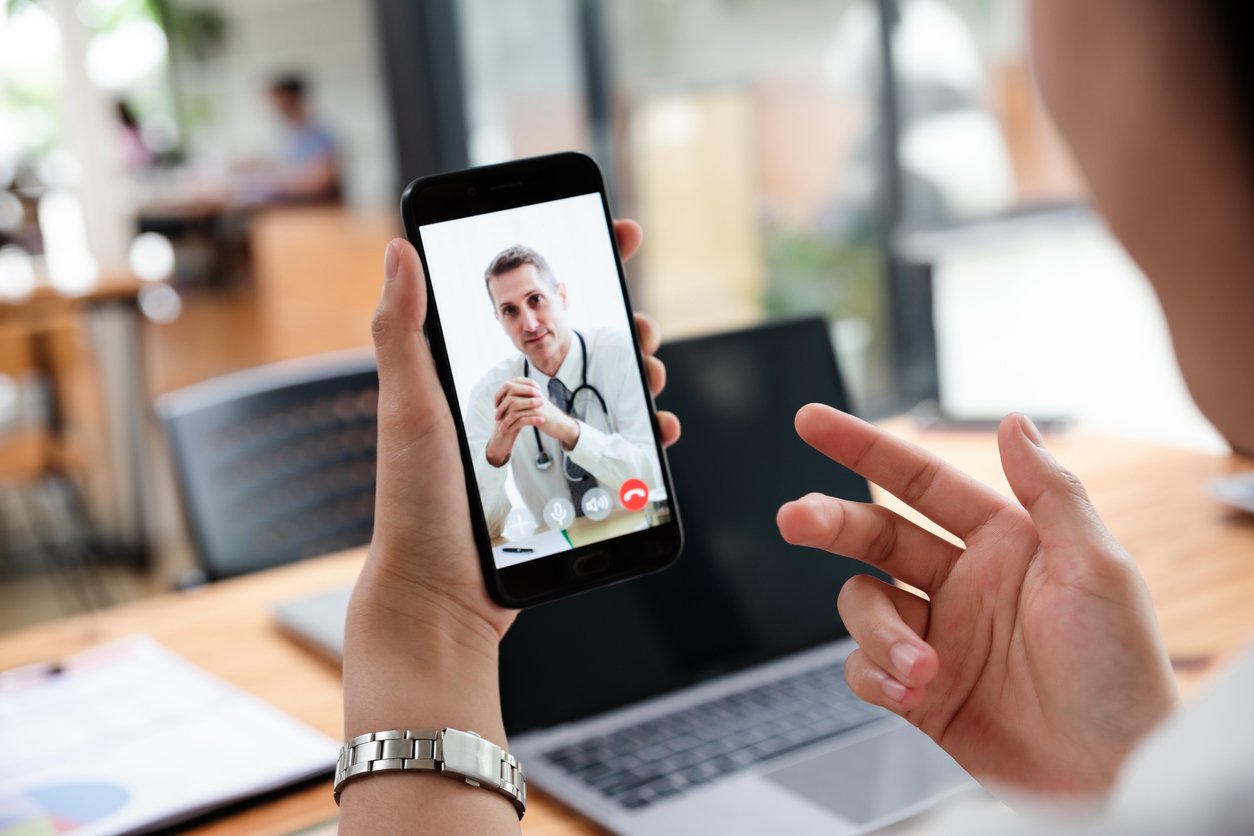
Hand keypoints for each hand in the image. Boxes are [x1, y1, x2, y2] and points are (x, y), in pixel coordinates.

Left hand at [341, 220, 675, 828]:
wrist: (441, 599)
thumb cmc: (415, 503)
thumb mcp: (408, 406)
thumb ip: (402, 329)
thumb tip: (400, 246)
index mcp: (470, 377)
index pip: (528, 304)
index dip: (576, 261)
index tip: (616, 230)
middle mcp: (507, 406)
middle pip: (578, 346)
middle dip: (621, 323)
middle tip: (640, 322)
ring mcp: (539, 448)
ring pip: (604, 395)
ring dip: (639, 374)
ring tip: (653, 374)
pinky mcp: (563, 487)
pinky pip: (615, 451)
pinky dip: (644, 434)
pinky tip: (660, 431)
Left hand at [485, 377, 581, 465]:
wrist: (561, 425)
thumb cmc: (547, 415)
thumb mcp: (536, 404)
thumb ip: (524, 399)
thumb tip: (509, 398)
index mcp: (531, 390)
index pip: (511, 386)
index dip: (501, 394)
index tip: (496, 404)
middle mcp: (532, 395)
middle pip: (510, 397)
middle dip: (501, 408)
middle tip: (496, 417)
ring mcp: (535, 404)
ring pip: (513, 409)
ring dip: (505, 419)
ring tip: (500, 428)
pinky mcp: (537, 415)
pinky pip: (520, 419)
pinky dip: (511, 426)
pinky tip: (508, 431)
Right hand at [777, 406, 1178, 796]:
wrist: (1111, 776)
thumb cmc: (1121, 675)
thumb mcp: (1099, 571)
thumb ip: (1051, 492)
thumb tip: (1011, 421)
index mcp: (1004, 541)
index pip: (921, 483)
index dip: (864, 448)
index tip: (812, 424)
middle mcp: (964, 582)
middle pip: (874, 534)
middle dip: (829, 522)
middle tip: (795, 519)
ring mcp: (939, 637)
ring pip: (865, 605)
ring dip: (879, 632)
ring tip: (920, 668)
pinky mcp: (920, 692)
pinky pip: (866, 668)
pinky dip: (877, 676)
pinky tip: (913, 693)